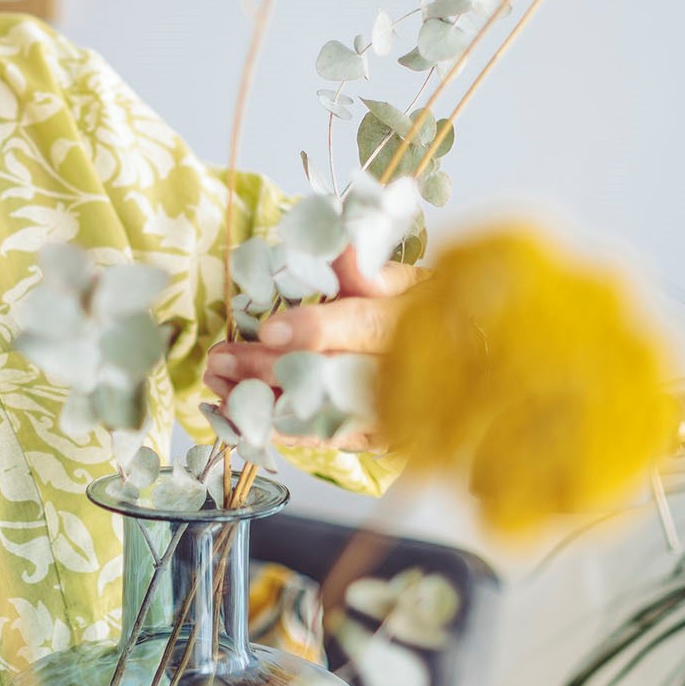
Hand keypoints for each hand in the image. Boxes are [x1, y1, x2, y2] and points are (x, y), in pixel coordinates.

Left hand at [204, 253, 423, 454]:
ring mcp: (393, 415)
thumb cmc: (428, 314)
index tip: (268, 328)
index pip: (364, 327)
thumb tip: (341, 245)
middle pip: (332, 375)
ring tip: (217, 387)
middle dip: (269, 369)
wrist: (466, 369)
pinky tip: (240, 417)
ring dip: (263, 402)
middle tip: (219, 359)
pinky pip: (323, 438)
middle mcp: (407, 374)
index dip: (316, 329)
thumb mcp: (407, 282)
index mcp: (414, 321)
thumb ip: (367, 269)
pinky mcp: (378, 440)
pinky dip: (279, 429)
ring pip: (321, 413)